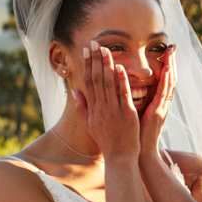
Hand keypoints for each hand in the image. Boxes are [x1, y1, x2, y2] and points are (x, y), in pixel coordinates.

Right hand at [75, 42, 139, 159]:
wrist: (119, 158)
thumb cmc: (107, 141)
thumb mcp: (91, 124)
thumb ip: (83, 107)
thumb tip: (74, 92)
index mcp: (93, 109)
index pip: (88, 82)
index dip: (87, 65)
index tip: (86, 50)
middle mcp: (101, 108)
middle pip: (96, 79)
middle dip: (95, 60)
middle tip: (94, 43)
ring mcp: (113, 111)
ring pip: (108, 84)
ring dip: (106, 66)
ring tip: (105, 50)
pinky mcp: (126, 114)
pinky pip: (123, 95)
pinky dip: (121, 81)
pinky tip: (120, 68)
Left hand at [138, 44, 177, 165]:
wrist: (137, 152)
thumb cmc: (134, 134)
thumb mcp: (134, 113)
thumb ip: (132, 99)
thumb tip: (125, 88)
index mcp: (155, 102)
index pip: (162, 79)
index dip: (164, 65)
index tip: (165, 50)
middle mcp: (161, 103)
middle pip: (169, 78)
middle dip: (171, 62)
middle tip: (173, 46)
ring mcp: (161, 108)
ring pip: (169, 84)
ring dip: (171, 68)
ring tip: (172, 53)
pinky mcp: (158, 113)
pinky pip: (162, 95)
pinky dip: (165, 83)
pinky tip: (166, 71)